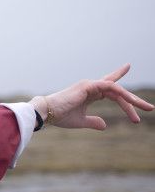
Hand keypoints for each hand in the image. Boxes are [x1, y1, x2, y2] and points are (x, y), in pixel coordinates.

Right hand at [29, 64, 153, 129]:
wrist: (47, 113)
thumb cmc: (60, 116)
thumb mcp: (81, 121)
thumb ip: (93, 122)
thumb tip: (105, 125)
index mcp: (89, 93)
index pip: (108, 84)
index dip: (118, 74)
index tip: (128, 66)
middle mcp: (91, 86)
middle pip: (117, 91)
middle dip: (133, 100)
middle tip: (149, 108)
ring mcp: (90, 85)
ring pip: (117, 90)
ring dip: (131, 101)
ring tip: (144, 109)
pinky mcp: (89, 86)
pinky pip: (111, 88)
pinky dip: (122, 95)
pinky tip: (132, 103)